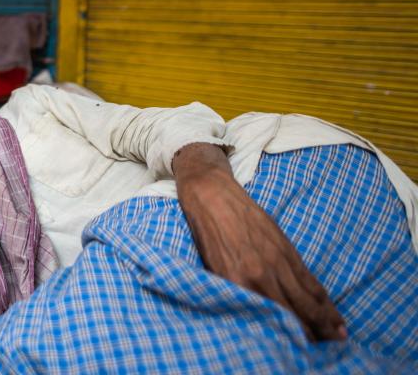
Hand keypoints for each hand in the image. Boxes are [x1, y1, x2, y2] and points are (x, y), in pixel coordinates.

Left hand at [174, 143, 346, 341]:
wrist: (211, 195)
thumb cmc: (206, 233)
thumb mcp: (212, 267)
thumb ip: (233, 289)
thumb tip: (250, 313)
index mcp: (236, 281)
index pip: (268, 317)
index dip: (286, 336)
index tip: (297, 349)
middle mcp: (259, 274)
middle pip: (293, 313)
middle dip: (312, 333)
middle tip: (325, 348)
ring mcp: (276, 261)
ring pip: (307, 298)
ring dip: (325, 320)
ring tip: (338, 336)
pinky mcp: (285, 248)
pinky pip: (308, 279)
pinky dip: (322, 297)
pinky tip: (331, 310)